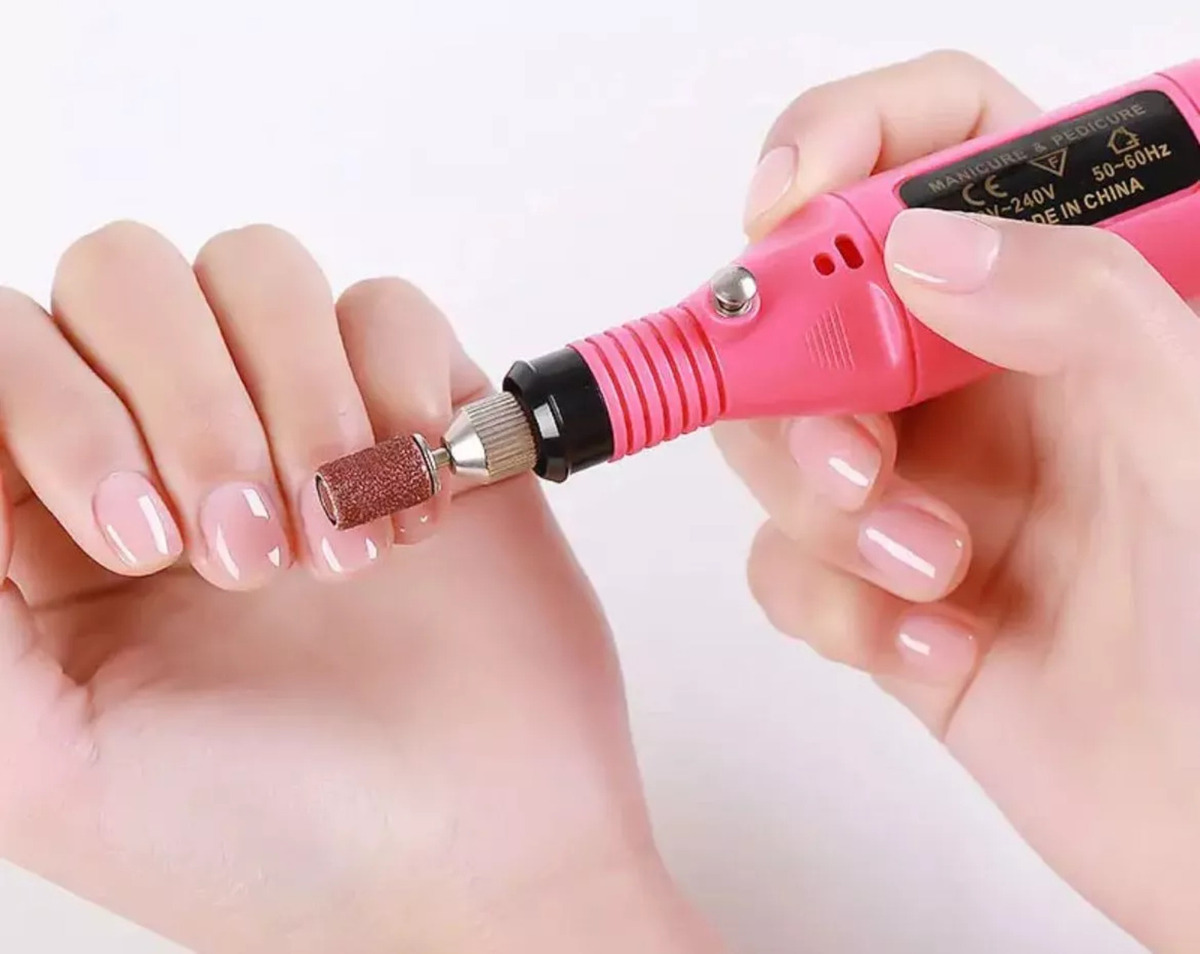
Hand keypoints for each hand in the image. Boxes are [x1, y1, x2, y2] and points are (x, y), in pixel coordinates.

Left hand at [0, 223, 718, 953]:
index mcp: (59, 522)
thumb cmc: (270, 838)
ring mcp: (303, 421)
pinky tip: (421, 505)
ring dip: (302, 399)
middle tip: (249, 557)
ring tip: (344, 550)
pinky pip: (392, 310)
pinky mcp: (420, 415)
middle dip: (190, 404)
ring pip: (260, 270)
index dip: (56, 407)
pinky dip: (402, 387)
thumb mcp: (41, 760)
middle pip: (128, 279)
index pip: (8, 353)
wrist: (473, 853)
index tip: (135, 538)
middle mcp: (176, 449)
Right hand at [722, 51, 1199, 953]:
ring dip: (823, 509)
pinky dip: (834, 607)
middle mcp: (991, 384)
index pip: (947, 151)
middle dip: (805, 387)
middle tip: (853, 455)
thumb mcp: (1196, 438)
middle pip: (818, 309)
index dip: (852, 143)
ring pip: (781, 443)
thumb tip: (921, 241)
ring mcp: (932, 486)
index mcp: (1078, 307)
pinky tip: (932, 645)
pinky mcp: (884, 588)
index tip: (790, 203)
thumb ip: (1080, 308)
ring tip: (930, 569)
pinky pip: (788, 564)